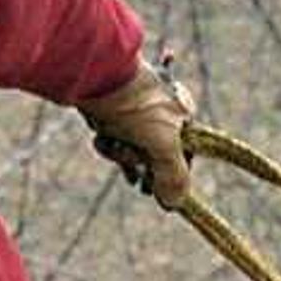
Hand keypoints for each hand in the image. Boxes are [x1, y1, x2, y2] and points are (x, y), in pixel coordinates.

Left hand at [80, 63, 192, 209]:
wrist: (94, 77)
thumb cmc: (136, 108)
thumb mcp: (163, 147)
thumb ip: (174, 177)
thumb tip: (174, 203)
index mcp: (182, 109)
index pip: (186, 151)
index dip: (173, 173)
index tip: (162, 191)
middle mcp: (162, 105)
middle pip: (156, 151)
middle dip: (142, 164)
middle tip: (138, 183)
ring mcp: (136, 106)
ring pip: (132, 145)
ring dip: (121, 153)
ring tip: (114, 145)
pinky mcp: (112, 109)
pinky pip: (114, 137)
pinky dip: (109, 143)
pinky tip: (103, 138)